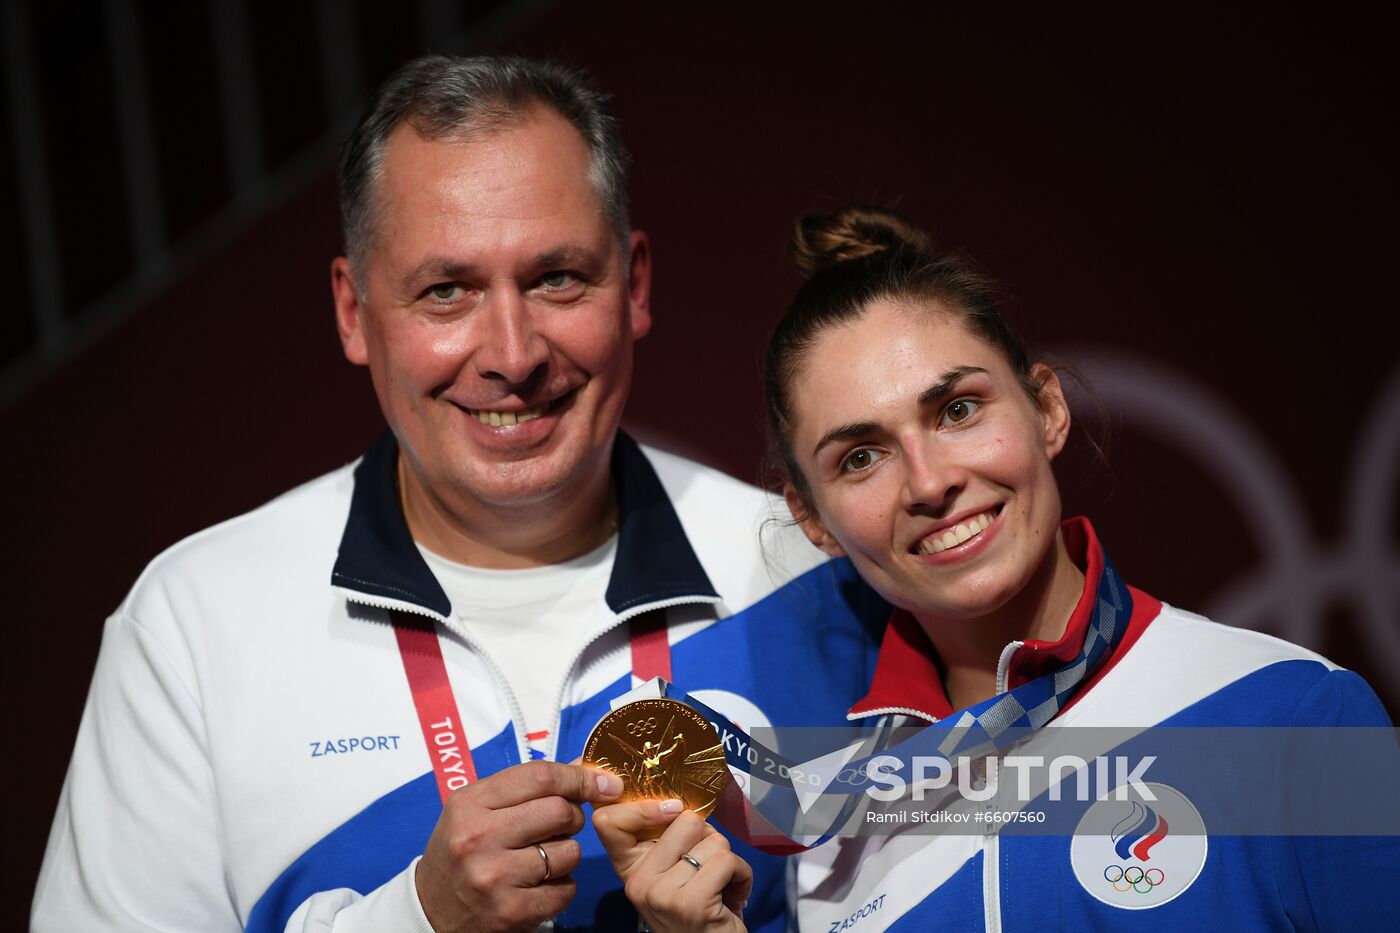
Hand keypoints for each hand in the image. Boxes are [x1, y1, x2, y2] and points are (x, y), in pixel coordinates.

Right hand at [415, 760, 623, 931]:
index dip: (578, 777)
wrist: (430, 910)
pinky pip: (565, 890)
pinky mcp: (511, 912)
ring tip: (542, 859)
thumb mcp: (478, 808)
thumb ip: (527, 787)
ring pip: (569, 852)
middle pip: (560, 811)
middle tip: (559, 826)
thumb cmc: (461, 849)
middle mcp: (479, 838)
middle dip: (572, 817)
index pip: (540, 777)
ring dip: (566, 854)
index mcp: (470, 803)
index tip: (602, 782)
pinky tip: (538, 885)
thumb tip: (584, 769)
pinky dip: (561, 887)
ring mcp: (495, 877)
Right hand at [593, 800, 751, 931]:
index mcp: (630, 869)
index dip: (643, 806)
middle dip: (710, 839)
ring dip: (730, 861)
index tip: (673, 811)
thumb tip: (686, 802)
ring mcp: (660, 894)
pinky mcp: (689, 903)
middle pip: (684, 820)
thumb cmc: (701, 909)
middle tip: (709, 869)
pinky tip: (735, 896)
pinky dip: (742, 874)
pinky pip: (727, 861)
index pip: (608, 820)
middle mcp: (638, 882)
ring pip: (713, 840)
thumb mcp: (674, 873)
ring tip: (722, 886)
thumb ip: (672, 840)